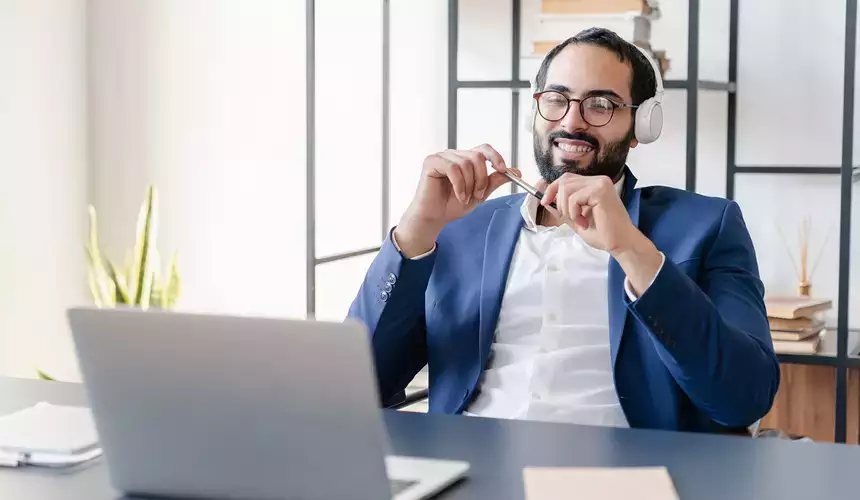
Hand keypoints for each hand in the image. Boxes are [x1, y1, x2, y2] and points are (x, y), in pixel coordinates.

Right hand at [395, 144, 517, 256]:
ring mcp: (442, 157)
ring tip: (465, 198)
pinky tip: (459, 196)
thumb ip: (494, 181)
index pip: (484, 149)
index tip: (503, 170)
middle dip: (482, 178)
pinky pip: (453, 168)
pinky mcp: (431, 162)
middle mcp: (454, 155)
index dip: (496, 157)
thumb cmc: (452, 205)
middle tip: (478, 195)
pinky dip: (459, 185)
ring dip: (470, 184)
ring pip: (466, 163)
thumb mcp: (480, 194)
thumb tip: (516, 172)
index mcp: (465, 159)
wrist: (434, 218)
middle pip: (477, 156)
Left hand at [541, 173, 636, 253]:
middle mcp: (598, 180)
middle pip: (564, 181)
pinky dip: (574, 213)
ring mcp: (600, 184)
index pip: (566, 178)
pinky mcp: (600, 191)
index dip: (552, 188)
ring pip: (566, 189)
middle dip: (559, 202)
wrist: (620, 243)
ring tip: (580, 221)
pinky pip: (574, 198)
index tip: (545, 202)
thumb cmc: (603, 233)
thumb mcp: (576, 220)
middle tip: (570, 217)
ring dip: (567, 210)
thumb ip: (562, 209)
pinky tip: (584, 222)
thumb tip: (546, 202)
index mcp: (594, 184)